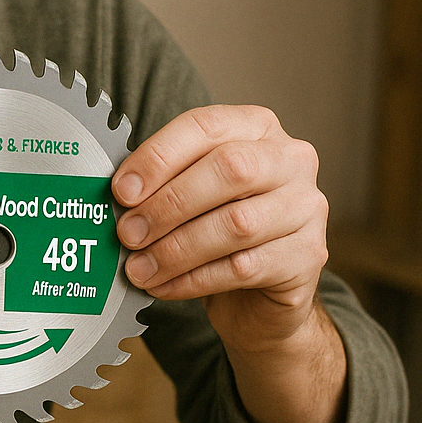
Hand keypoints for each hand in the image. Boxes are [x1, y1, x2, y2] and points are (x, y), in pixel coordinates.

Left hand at [111, 106, 344, 422]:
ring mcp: (307, 208)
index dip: (159, 157)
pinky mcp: (307, 257)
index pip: (205, 127)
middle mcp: (291, 160)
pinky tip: (163, 287)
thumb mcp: (191, 195)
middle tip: (127, 233)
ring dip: (176, 249)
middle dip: (168, 204)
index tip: (121, 191)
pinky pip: (244, 267)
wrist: (262, 295)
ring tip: (138, 269)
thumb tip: (114, 197)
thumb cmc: (217, 231)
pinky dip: (194, 279)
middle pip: (230, 170)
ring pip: (237, 224)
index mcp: (257, 128)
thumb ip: (163, 184)